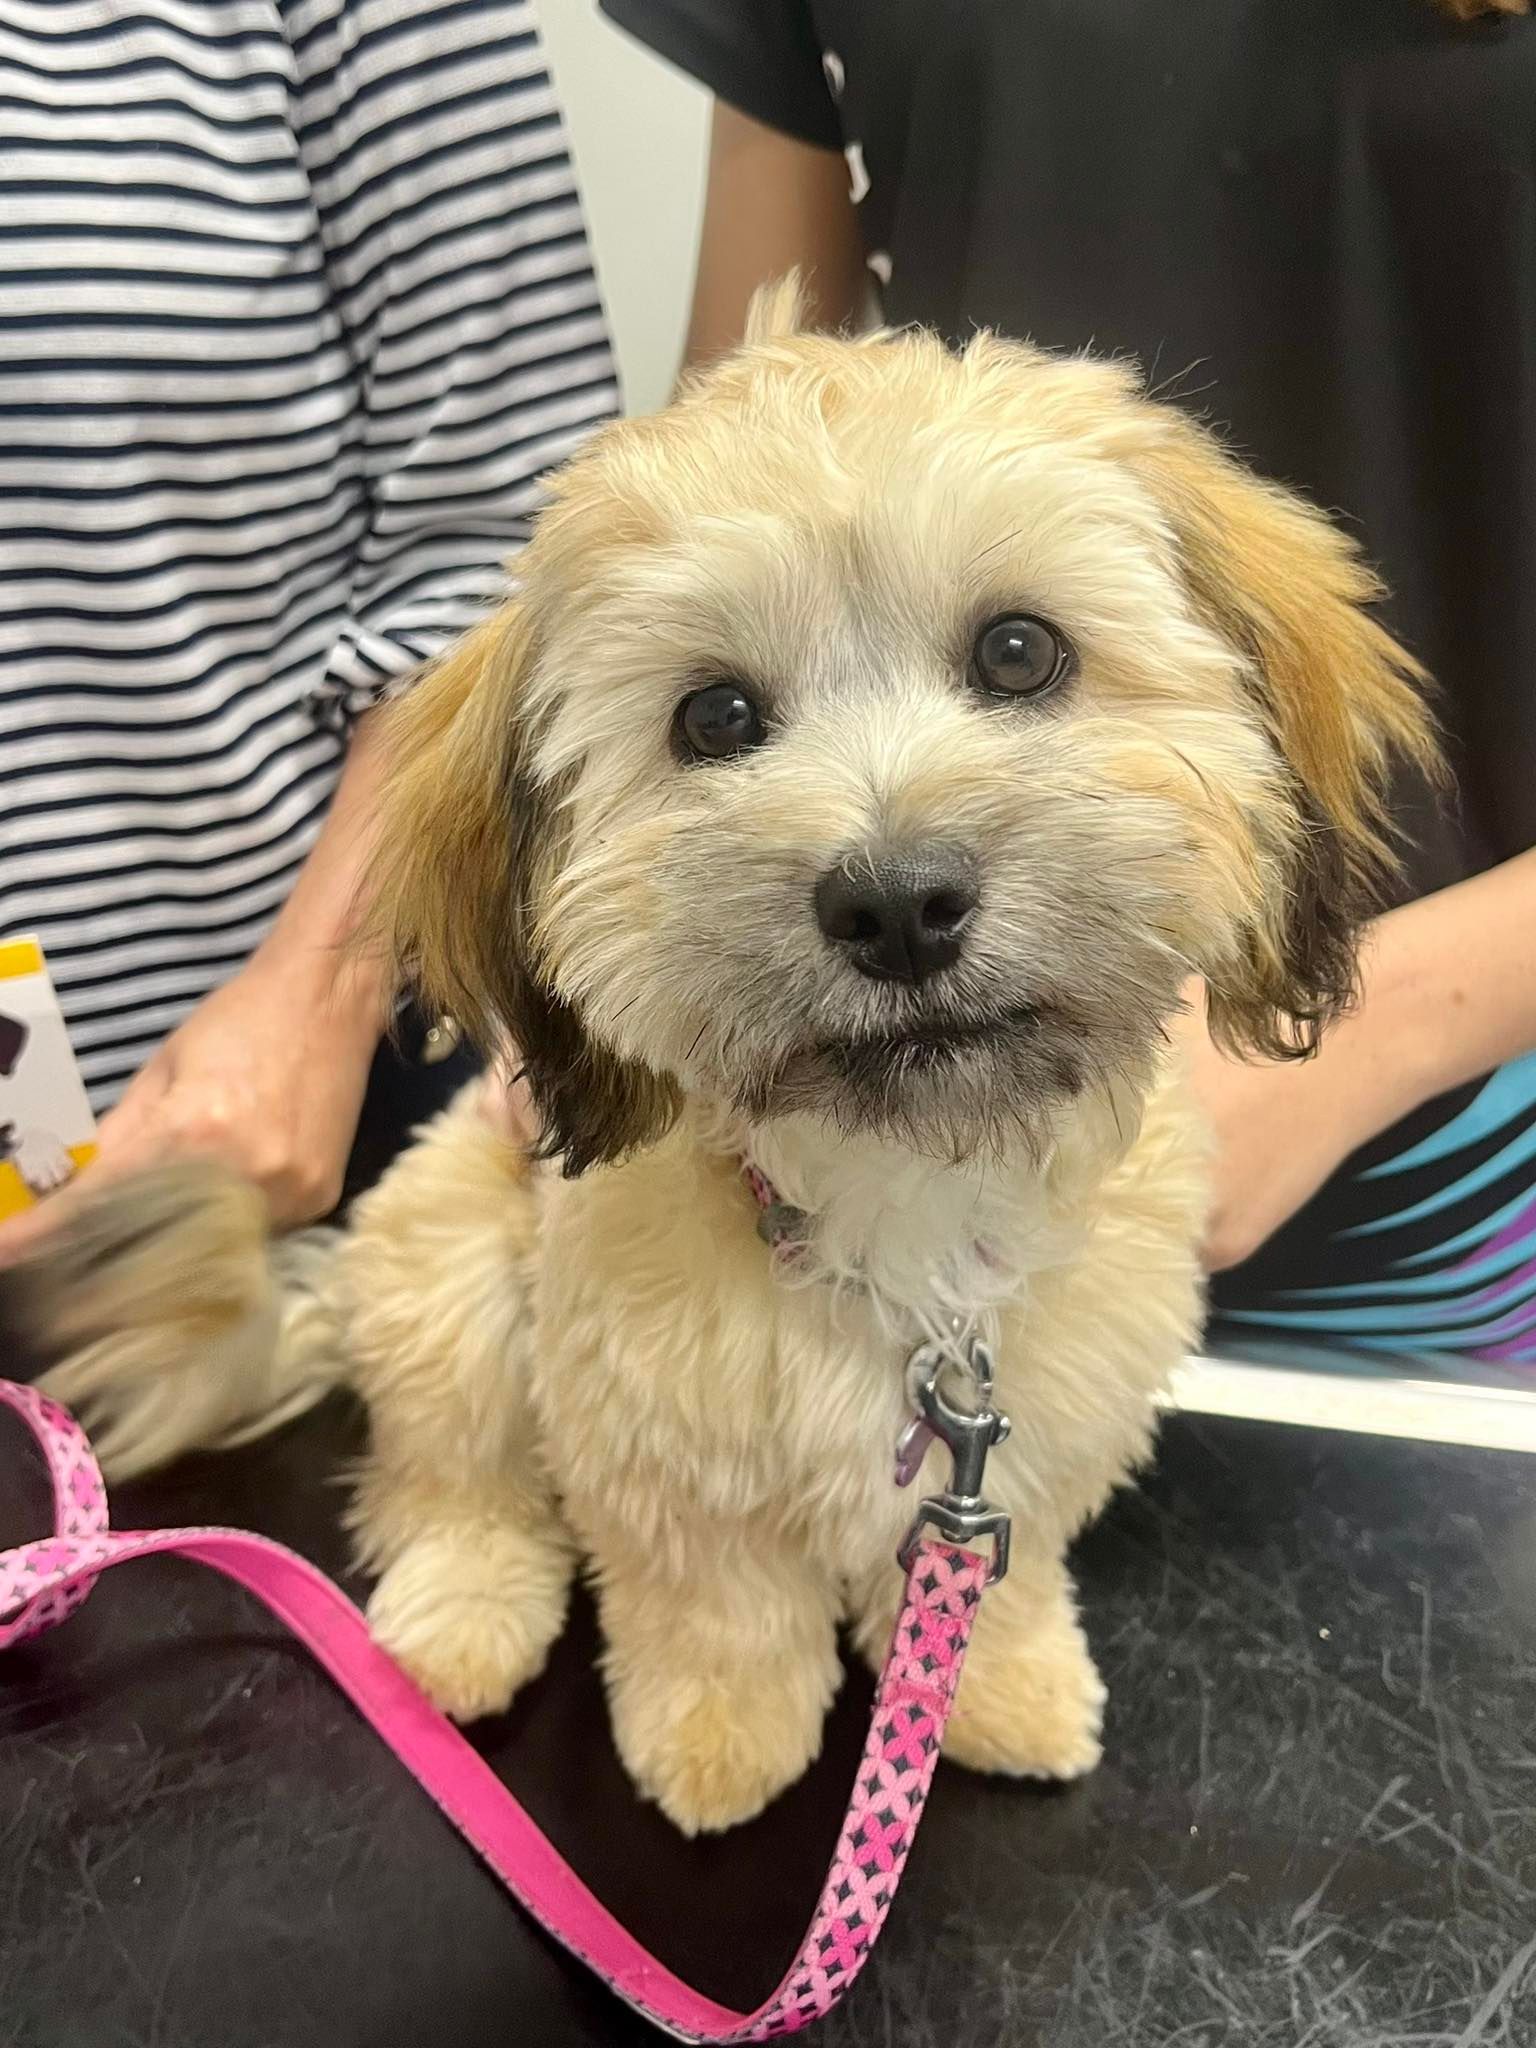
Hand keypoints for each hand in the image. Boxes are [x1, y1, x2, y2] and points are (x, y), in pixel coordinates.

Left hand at [0, 936, 383, 1265]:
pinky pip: (259, 1236)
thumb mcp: (163, 1068)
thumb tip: (76, 1189)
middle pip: (161, 1240)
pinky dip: (227, 1233)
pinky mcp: (320, 1199)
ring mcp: (291, 1192)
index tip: (7, 1252)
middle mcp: (247, 1170)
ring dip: (174, 1249)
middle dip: (112, 1257)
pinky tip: (213, 1218)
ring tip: (147, 1246)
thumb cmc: (241, 1019)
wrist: (331, 996)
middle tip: (79, 1267)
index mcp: (195, 1127)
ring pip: (212, 1247)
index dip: (49, 1231)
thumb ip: (121, 1135)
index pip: (105, 1198)